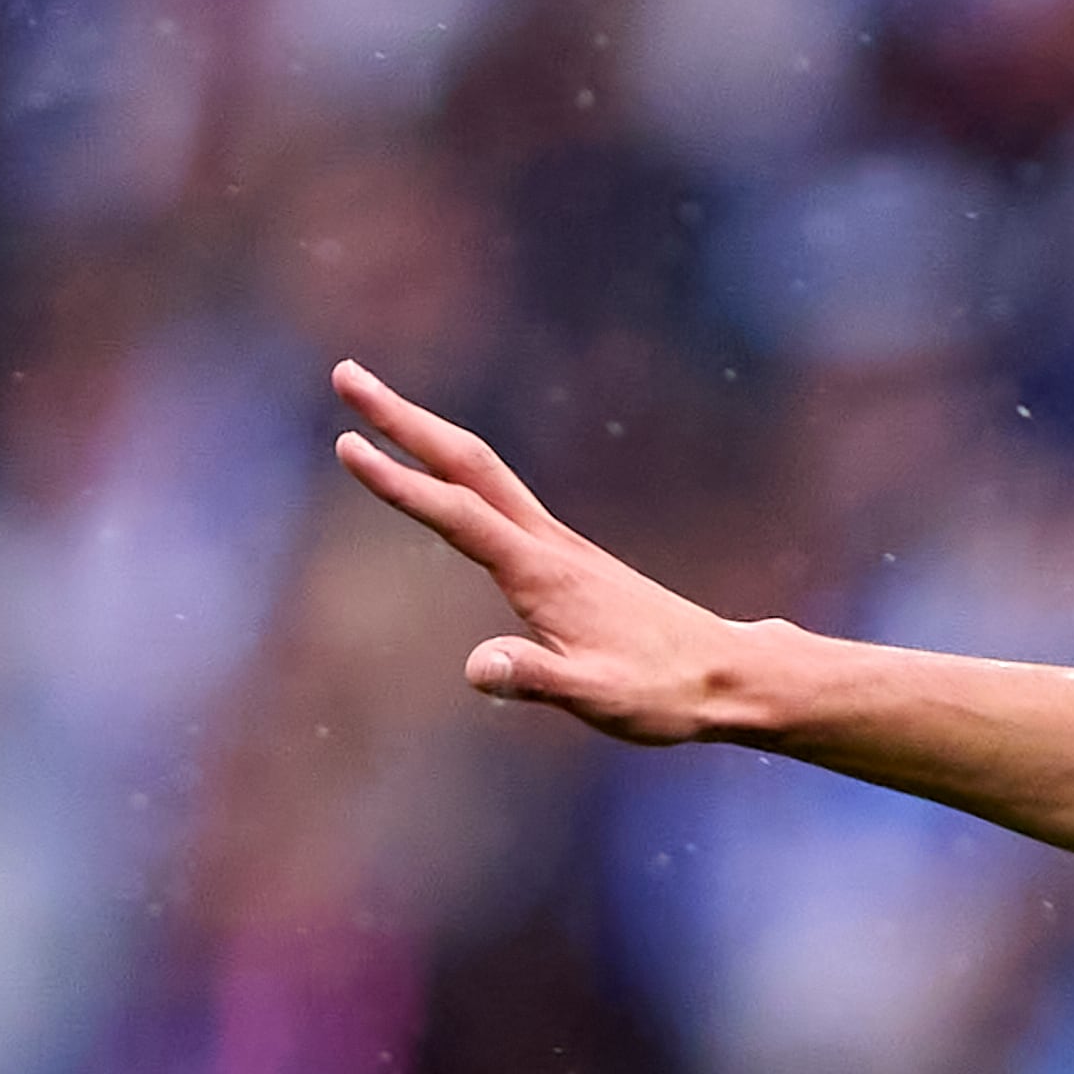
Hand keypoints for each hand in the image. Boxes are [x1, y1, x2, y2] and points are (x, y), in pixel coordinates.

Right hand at [328, 361, 758, 743]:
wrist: (729, 675)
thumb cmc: (664, 693)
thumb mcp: (596, 699)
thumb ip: (536, 680)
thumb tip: (480, 669)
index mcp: (542, 573)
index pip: (457, 515)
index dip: (399, 483)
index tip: (345, 444)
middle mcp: (549, 544)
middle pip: (467, 462)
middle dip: (402, 419)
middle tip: (345, 375)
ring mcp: (561, 546)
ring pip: (483, 472)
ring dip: (426, 434)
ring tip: (376, 407)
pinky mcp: (570, 559)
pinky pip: (500, 496)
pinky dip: (460, 469)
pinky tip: (446, 475)